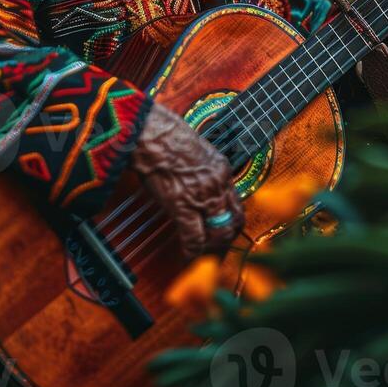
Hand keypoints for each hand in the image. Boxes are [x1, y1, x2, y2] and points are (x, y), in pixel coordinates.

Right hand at [131, 102, 243, 259]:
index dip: (231, 220)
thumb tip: (193, 183)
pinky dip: (192, 251)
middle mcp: (217, 183)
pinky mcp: (183, 204)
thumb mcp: (194, 148)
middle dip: (226, 238)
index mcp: (221, 167)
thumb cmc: (164, 133)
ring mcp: (202, 195)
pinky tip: (186, 254)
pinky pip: (194, 238)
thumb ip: (200, 169)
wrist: (151, 132)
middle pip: (233, 221)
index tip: (223, 228)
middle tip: (215, 248)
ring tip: (201, 253)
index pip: (236, 202)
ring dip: (211, 247)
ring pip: (218, 233)